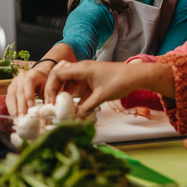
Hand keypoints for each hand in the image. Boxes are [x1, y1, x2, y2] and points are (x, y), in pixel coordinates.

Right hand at [6, 63, 50, 115]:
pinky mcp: (10, 88)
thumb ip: (48, 97)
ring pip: (12, 95)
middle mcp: (21, 77)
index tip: (31, 107)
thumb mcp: (48, 87)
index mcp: (32, 74)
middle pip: (19, 91)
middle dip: (21, 105)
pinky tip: (13, 114)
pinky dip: (10, 107)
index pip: (29, 83)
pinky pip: (8, 98)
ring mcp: (14, 82)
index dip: (29, 95)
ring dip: (14, 107)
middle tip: (23, 116)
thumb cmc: (44, 82)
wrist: (39, 74)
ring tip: (17, 117)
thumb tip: (48, 110)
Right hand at [44, 60, 173, 116]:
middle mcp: (82, 69)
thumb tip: (74, 118)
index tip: (50, 101)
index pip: (57, 74)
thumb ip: (86, 108)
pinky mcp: (92, 79)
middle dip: (54, 90)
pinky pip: (78, 85)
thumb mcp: (101, 96)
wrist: (136, 76)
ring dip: (64, 93)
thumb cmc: (120, 81)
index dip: (50, 88)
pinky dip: (74, 95)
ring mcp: (87, 73)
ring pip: (68, 82)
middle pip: (60, 77)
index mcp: (82, 68)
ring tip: (61, 107)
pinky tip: (75, 106)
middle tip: (52, 105)